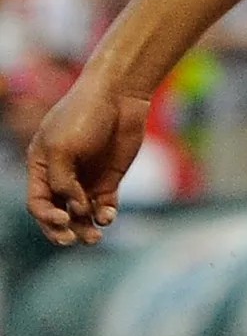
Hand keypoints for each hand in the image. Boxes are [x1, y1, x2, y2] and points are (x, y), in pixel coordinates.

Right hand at [24, 75, 151, 245]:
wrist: (118, 96)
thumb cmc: (83, 116)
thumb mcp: (63, 148)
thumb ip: (62, 180)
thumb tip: (73, 208)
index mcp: (40, 167)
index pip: (38, 202)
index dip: (47, 217)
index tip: (64, 218)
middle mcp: (61, 177)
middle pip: (57, 213)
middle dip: (63, 230)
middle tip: (73, 239)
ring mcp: (86, 178)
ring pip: (82, 214)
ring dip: (86, 228)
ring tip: (95, 237)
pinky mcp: (110, 178)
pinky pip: (104, 205)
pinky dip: (105, 215)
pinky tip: (108, 216)